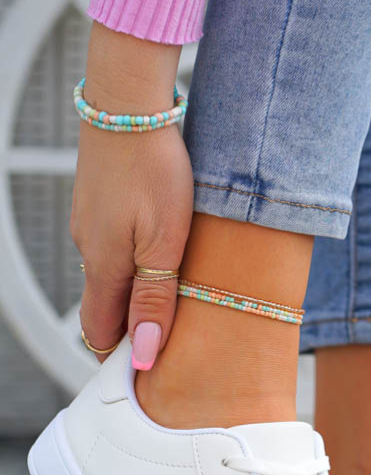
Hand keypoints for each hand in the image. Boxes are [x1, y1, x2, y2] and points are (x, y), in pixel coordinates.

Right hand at [71, 24, 191, 368]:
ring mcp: (91, 223)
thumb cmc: (154, 171)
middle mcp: (89, 249)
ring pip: (112, 274)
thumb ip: (154, 299)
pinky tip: (162, 252)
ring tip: (176, 298)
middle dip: (132, 327)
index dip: (119, 355)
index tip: (148, 370)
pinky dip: (136, 261)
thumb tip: (142, 355)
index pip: (98, 332)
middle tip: (171, 339)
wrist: (129, 104)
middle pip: (106, 306)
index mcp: (104, 267)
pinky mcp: (100, 202)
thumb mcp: (164, 243)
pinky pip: (115, 245)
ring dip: (138, 292)